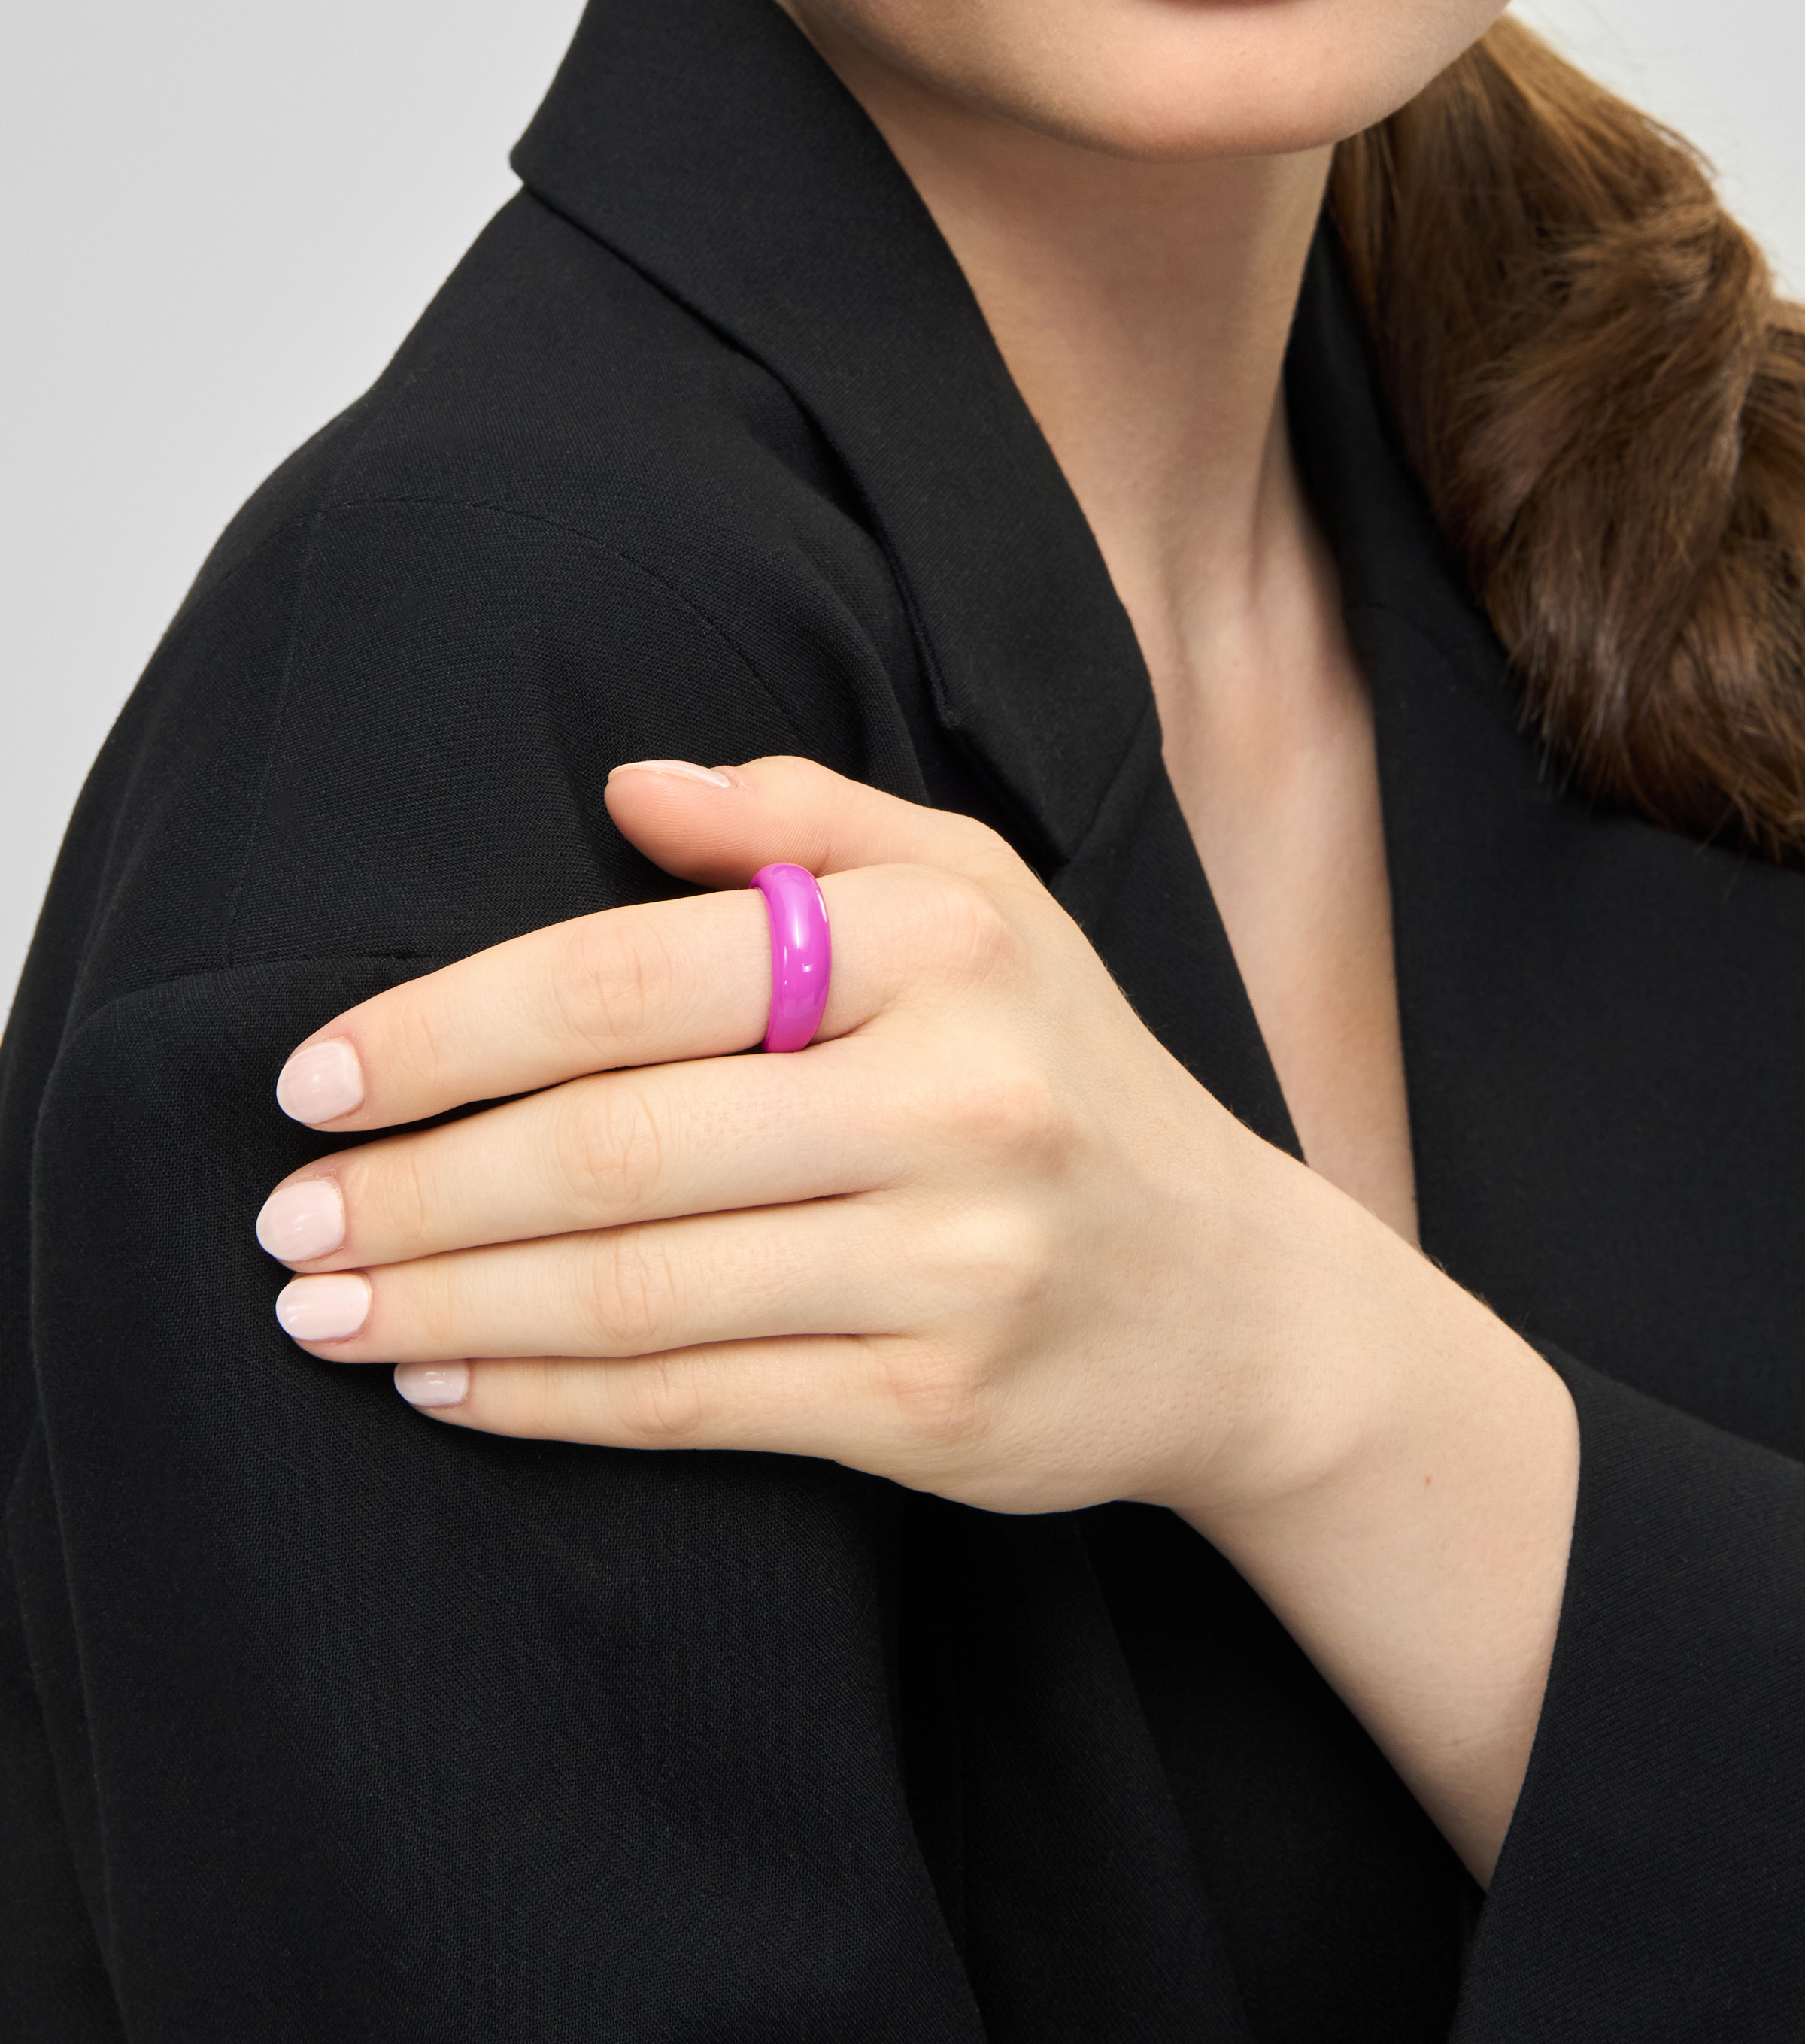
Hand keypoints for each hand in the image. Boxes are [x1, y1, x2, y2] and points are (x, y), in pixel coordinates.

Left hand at [258, 755, 1576, 1877]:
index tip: (317, 1076)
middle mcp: (955, 1101)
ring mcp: (951, 1268)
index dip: (450, 1026)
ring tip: (319, 1307)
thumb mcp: (982, 897)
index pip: (635, 971)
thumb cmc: (1067, 1073)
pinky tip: (445, 1387)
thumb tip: (622, 788)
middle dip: (416, 1186)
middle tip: (283, 1212)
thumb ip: (807, 819)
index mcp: (941, 946)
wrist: (1234, 1302)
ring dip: (445, 1304)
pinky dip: (545, 1402)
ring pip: (635, 1290)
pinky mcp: (936, 1412)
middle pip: (615, 1145)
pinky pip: (694, 1405)